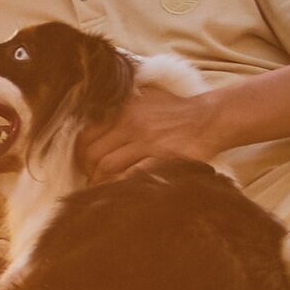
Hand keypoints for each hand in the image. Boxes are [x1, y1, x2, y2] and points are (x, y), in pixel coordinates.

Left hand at [77, 87, 228, 183]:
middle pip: (93, 152)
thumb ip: (120, 108)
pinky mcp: (162, 158)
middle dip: (87, 170)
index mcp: (123, 108)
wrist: (209, 118)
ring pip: (108, 166)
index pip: (86, 133)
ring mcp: (147, 141)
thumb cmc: (176, 110)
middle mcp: (131, 123)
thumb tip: (93, 122)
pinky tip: (118, 191)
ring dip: (100, 181)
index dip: (80, 152)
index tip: (83, 162)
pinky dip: (120, 186)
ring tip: (101, 188)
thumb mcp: (144, 97)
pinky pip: (132, 175)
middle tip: (90, 179)